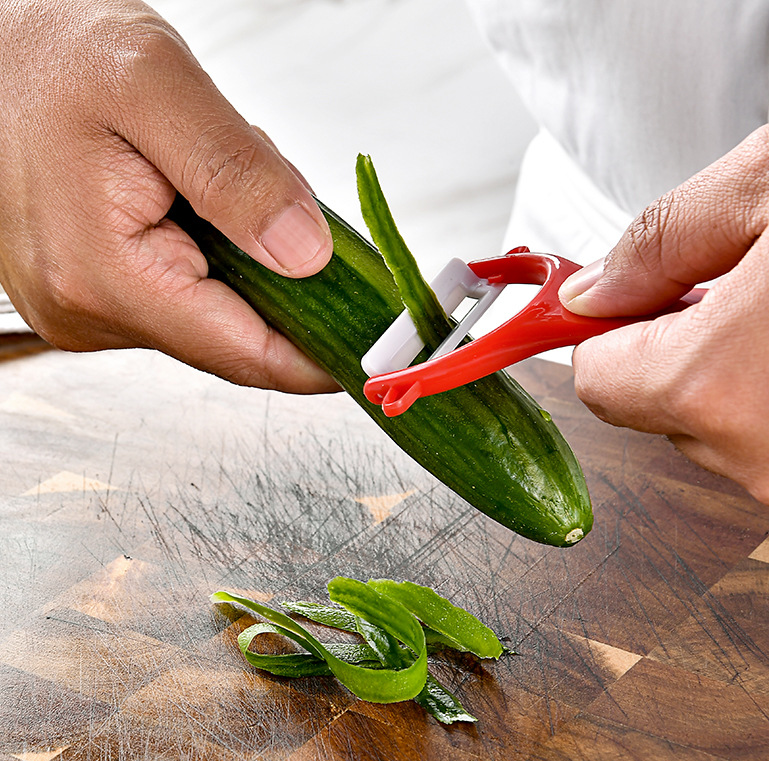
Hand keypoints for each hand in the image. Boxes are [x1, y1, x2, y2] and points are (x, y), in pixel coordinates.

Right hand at [0, 0, 336, 392]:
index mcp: (101, 276)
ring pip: (213, 311)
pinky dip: (214, 252)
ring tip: (214, 176)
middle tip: (278, 192)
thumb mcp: (158, 85)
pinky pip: (184, 293)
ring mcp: (88, 308)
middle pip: (234, 333)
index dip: (317, 356)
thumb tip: (306, 256)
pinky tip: (193, 196)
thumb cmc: (54, 53)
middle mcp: (88, 311)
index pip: (242, 352)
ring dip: (244, 256)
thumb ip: (237, 174)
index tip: (372, 351)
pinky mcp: (95, 293)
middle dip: (280, 277)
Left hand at [558, 119, 768, 508]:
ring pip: (718, 428)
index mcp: (722, 384)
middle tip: (741, 289)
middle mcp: (765, 458)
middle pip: (656, 407)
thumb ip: (659, 243)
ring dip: (741, 372)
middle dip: (678, 348)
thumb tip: (593, 293)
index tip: (615, 305)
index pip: (596, 379)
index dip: (604, 332)